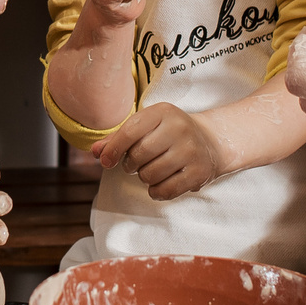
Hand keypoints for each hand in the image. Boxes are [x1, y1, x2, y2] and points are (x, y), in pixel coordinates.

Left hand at [92, 102, 228, 200]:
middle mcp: (179, 128)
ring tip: (152, 170)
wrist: (211, 141)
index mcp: (163, 112)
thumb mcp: (147, 127)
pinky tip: (159, 184)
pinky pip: (165, 190)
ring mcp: (191, 151)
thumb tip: (94, 152)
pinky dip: (156, 192)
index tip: (105, 161)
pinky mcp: (199, 172)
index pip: (130, 131)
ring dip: (145, 178)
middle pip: (139, 155)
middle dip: (131, 165)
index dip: (113, 149)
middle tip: (136, 164)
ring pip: (150, 175)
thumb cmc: (169, 134)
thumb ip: (119, 138)